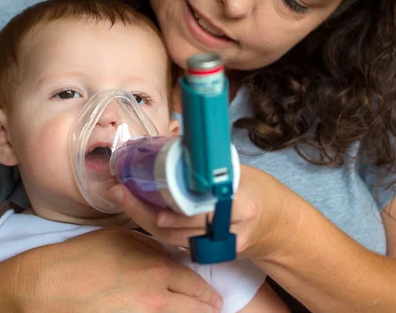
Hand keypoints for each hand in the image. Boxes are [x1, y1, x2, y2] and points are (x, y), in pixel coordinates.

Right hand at [16, 227, 223, 312]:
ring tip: (195, 312)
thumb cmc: (82, 256)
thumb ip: (149, 246)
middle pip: (192, 309)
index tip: (215, 297)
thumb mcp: (119, 238)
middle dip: (206, 308)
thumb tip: (165, 255)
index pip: (194, 284)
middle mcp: (155, 300)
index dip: (207, 292)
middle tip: (215, 308)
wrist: (49, 285)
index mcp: (156, 271)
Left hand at [110, 165, 292, 260]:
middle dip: (143, 211)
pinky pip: (177, 243)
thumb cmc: (254, 190)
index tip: (140, 188)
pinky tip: (139, 211)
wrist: (275, 224)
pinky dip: (156, 228)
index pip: (199, 210)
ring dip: (143, 219)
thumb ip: (209, 166)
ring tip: (123, 197)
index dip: (167, 205)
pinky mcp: (210, 254)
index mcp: (239, 205)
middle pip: (178, 228)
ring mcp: (218, 246)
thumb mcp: (238, 172)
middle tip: (120, 190)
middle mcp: (228, 230)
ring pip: (173, 239)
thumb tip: (172, 141)